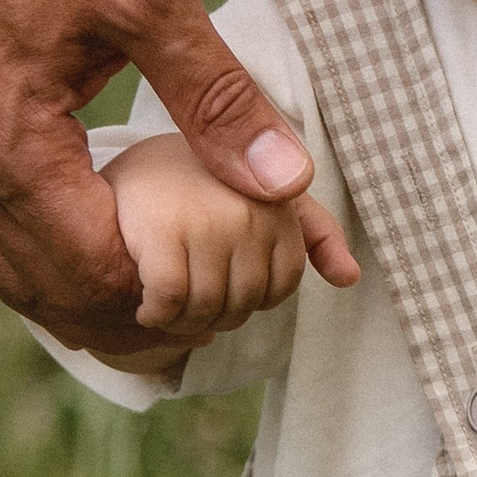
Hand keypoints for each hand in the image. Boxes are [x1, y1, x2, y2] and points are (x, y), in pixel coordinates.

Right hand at [0, 0, 348, 353]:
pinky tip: (104, 261)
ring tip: (174, 304)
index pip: (96, 275)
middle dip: (140, 316)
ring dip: (92, 302)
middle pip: (55, 296)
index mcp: (7, 147)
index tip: (243, 290)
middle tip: (224, 309)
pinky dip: (51, 266)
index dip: (172, 299)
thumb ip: (219, 99)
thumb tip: (290, 185)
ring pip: (16, 279)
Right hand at [106, 136, 359, 371]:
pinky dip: (156, 314)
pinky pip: (172, 303)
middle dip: (215, 313)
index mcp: (279, 201)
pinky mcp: (161, 231)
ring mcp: (207, 219)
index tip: (218, 280)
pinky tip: (144, 304)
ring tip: (164, 304)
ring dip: (181, 321)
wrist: (126, 155)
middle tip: (186, 295)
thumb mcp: (262, 192)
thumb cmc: (196, 178)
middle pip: (246, 303)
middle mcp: (251, 208)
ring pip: (209, 308)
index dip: (248, 297)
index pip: (281, 286)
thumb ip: (311, 231)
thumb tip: (350, 278)